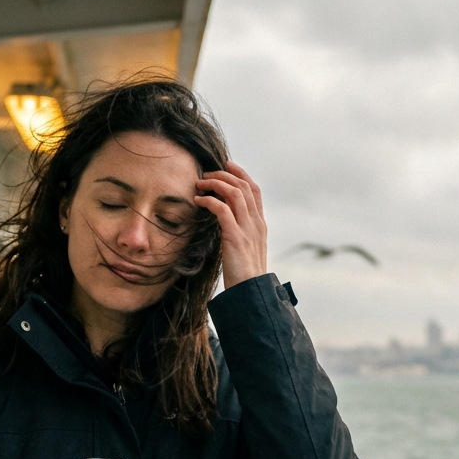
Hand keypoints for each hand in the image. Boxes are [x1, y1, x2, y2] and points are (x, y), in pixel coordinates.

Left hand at [194, 161, 267, 287]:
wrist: (252, 293)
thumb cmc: (245, 275)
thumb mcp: (247, 250)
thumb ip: (241, 233)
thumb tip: (226, 222)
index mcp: (260, 225)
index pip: (254, 190)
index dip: (241, 174)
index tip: (226, 165)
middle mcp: (256, 223)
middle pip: (244, 186)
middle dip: (224, 174)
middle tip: (206, 174)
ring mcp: (247, 230)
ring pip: (234, 193)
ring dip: (215, 183)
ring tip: (200, 183)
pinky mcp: (235, 237)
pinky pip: (222, 209)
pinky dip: (209, 200)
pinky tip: (198, 201)